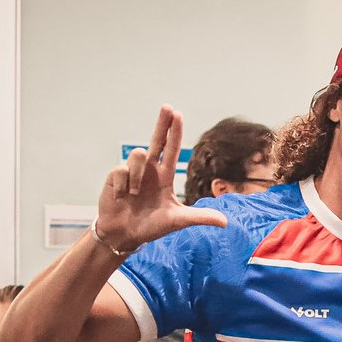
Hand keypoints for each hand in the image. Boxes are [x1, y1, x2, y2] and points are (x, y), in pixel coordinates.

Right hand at [96, 106, 227, 252]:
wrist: (124, 234)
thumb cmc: (150, 226)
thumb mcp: (177, 221)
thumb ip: (199, 217)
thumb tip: (225, 222)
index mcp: (164, 176)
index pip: (171, 150)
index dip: (174, 132)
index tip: (178, 114)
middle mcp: (149, 170)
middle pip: (156, 140)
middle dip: (162, 123)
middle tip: (168, 107)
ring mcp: (132, 172)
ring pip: (137, 155)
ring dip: (138, 176)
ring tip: (134, 195)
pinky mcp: (115, 176)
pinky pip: (120, 170)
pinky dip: (122, 185)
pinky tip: (122, 196)